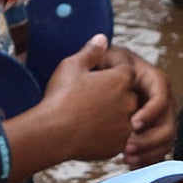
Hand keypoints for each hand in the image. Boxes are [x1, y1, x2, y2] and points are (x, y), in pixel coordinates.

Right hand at [38, 34, 138, 162]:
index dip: (111, 72)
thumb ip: (91, 51)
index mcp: (121, 79)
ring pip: (125, 117)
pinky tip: (90, 131)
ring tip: (90, 116)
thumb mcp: (72, 66)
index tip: (97, 78)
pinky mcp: (119, 144)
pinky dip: (108, 134)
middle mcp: (129, 101)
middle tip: (92, 99)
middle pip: (129, 94)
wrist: (53, 134)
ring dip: (113, 115)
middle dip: (115, 94)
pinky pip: (118, 136)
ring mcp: (125, 125)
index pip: (126, 70)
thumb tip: (103, 38)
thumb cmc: (61, 97)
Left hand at [103, 45, 175, 166]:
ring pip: (166, 140)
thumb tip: (100, 41)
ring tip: (127, 158)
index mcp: (152, 80)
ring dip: (149, 152)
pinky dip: (147, 159)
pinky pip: (158, 150)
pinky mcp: (152, 134)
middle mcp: (160, 100)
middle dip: (150, 139)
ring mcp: (159, 118)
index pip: (161, 96)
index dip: (150, 112)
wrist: (92, 94)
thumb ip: (96, 54)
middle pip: (169, 123)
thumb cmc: (92, 75)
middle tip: (128, 148)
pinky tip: (130, 165)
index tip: (132, 124)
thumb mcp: (91, 64)